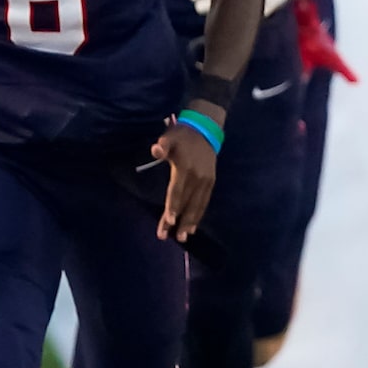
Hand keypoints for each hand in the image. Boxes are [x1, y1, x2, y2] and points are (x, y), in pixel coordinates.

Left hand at [153, 111, 221, 240]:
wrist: (206, 129)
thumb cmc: (182, 135)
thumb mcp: (170, 137)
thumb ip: (163, 146)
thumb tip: (156, 150)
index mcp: (186, 169)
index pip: (177, 192)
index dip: (173, 207)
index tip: (169, 222)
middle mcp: (198, 178)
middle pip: (187, 203)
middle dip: (180, 222)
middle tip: (172, 237)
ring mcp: (207, 181)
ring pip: (198, 205)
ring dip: (191, 222)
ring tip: (185, 237)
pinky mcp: (211, 182)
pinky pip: (204, 201)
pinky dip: (199, 214)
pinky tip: (194, 225)